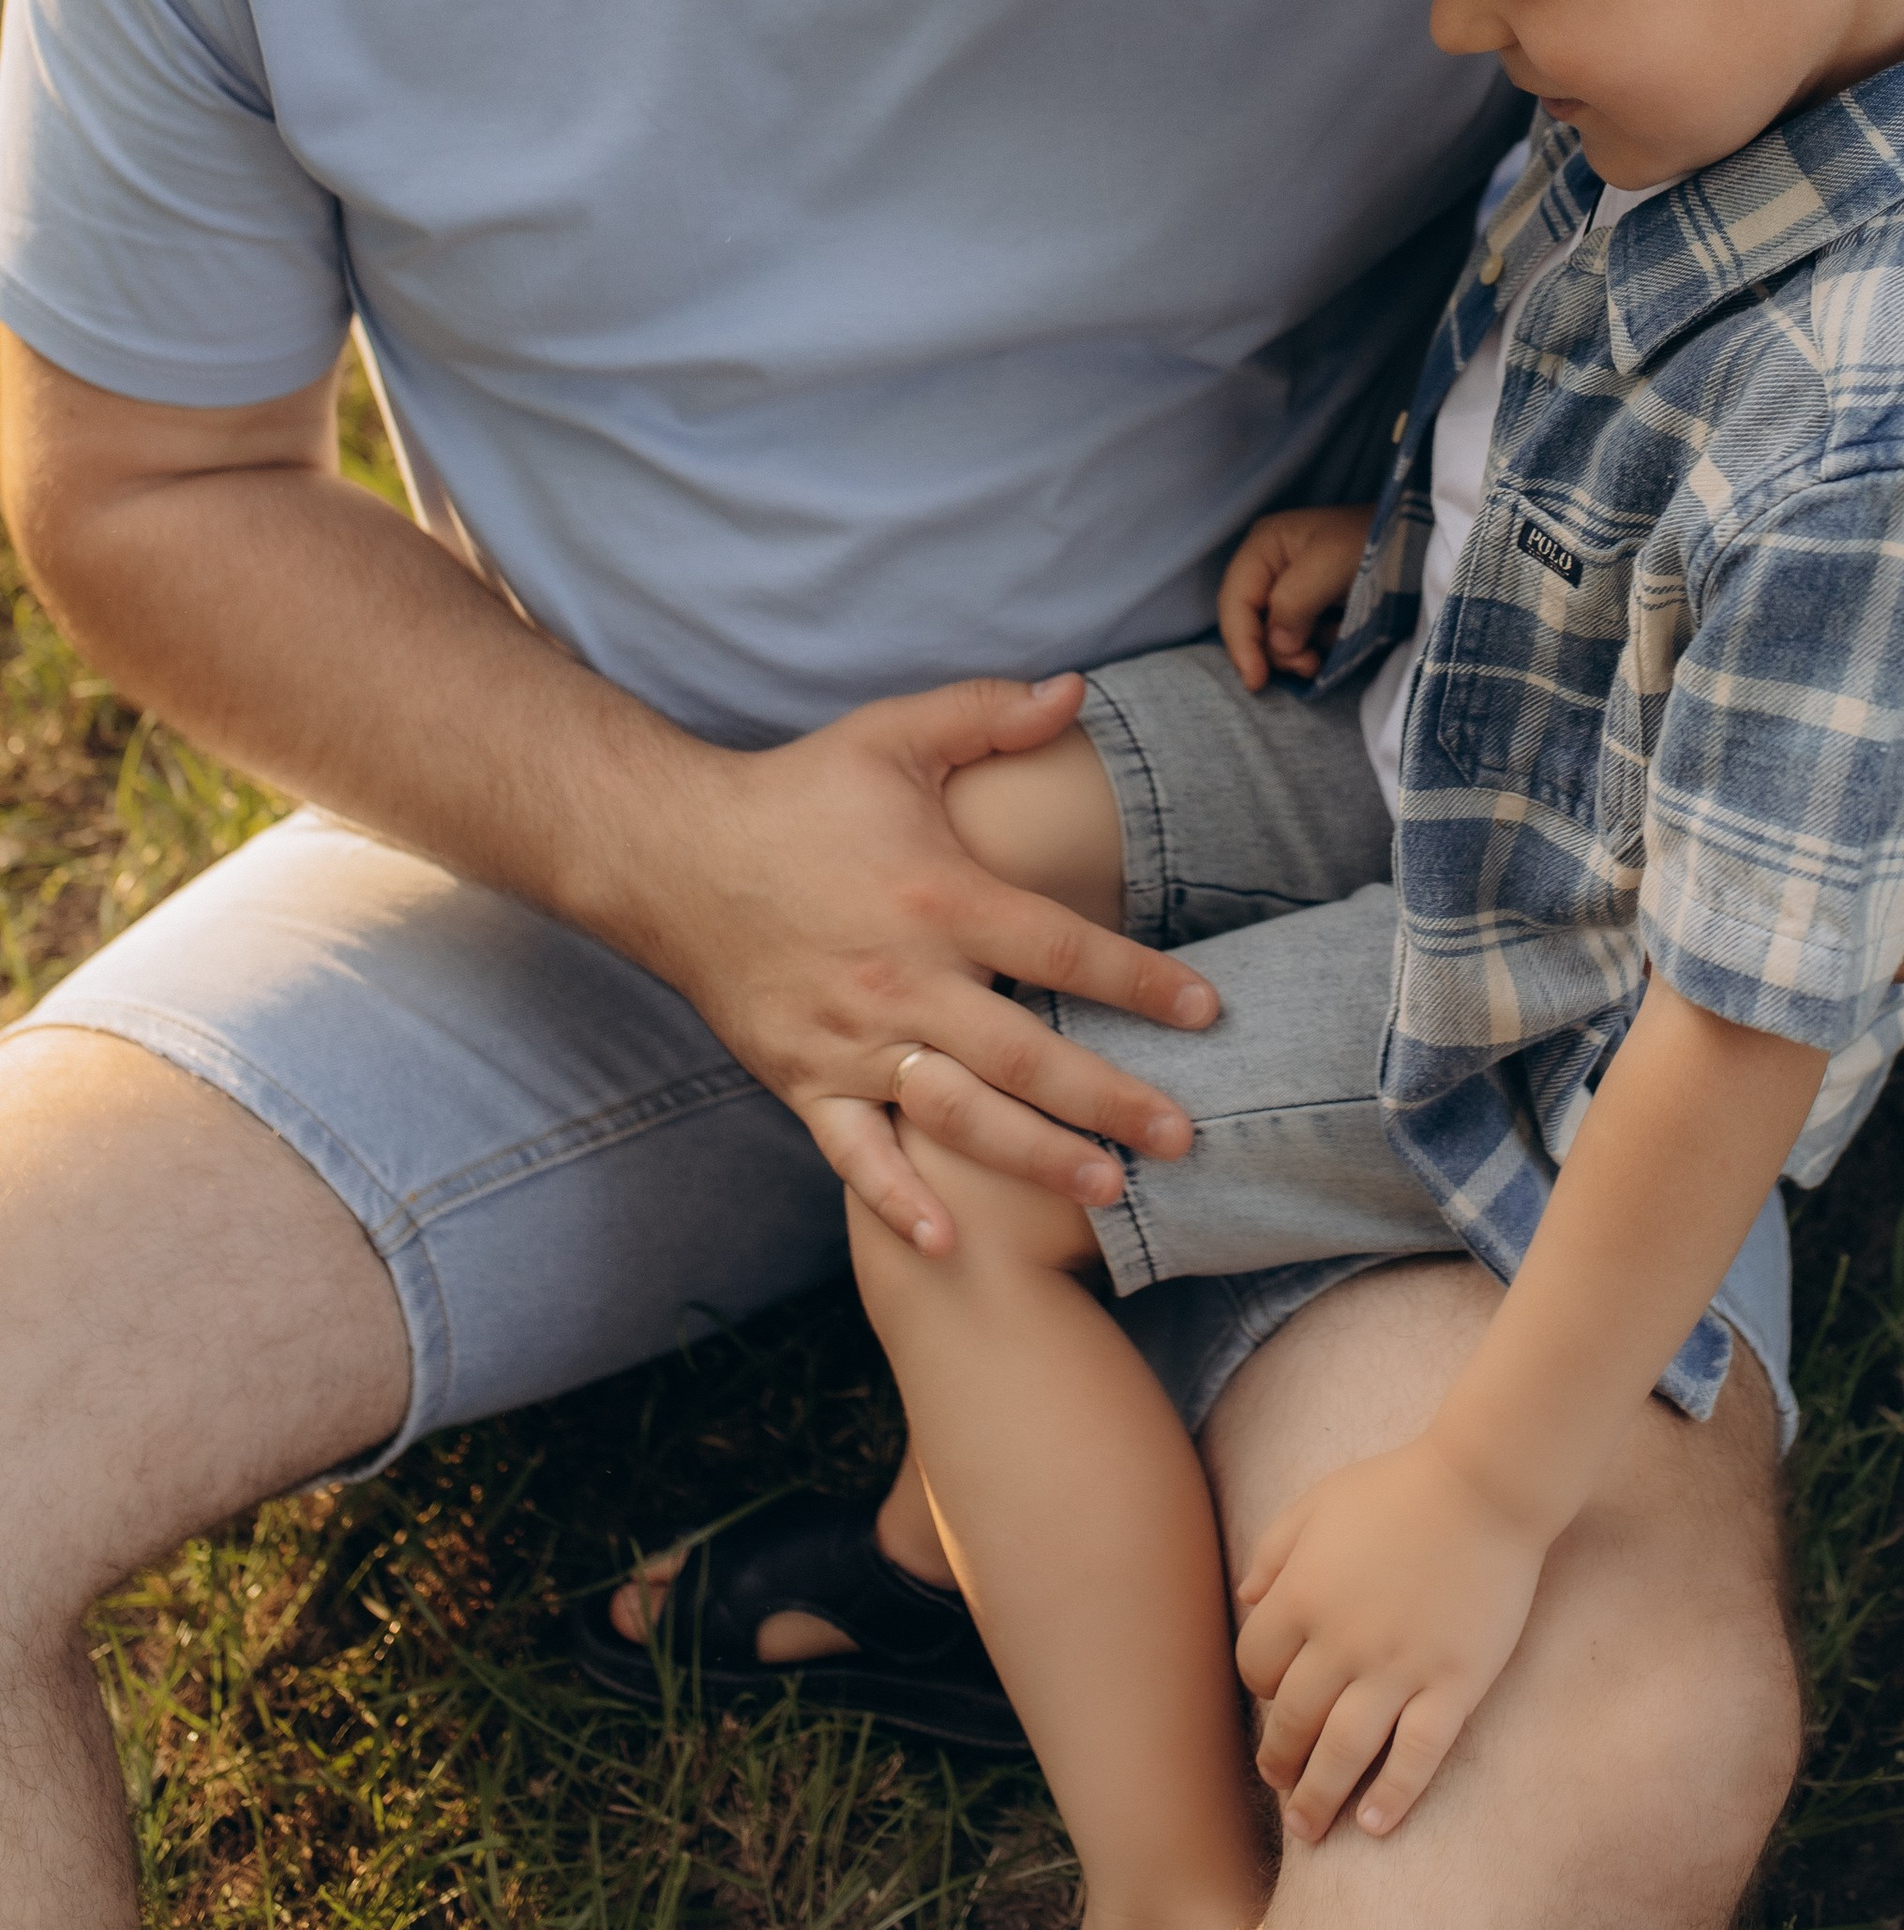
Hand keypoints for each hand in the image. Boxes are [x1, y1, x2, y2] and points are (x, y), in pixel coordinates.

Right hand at [625, 671, 1221, 1249]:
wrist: (670, 852)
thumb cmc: (796, 792)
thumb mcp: (893, 735)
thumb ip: (987, 712)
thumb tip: (1076, 688)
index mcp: (938, 896)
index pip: (1062, 947)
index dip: (1140, 981)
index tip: (1206, 1013)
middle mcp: (902, 979)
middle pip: (1026, 1053)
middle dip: (1111, 1099)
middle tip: (1183, 1138)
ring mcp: (850, 1038)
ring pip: (957, 1115)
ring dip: (1034, 1157)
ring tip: (1107, 1189)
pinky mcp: (800, 1077)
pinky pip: (854, 1153)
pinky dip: (897, 1201)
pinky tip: (949, 1241)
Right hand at [1217, 504, 1372, 687]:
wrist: (1417, 543)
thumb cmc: (1373, 543)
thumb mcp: (1331, 564)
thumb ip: (1294, 603)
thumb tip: (1276, 645)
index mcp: (1264, 547)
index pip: (1235, 602)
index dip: (1241, 644)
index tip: (1257, 681)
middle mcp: (1269, 568)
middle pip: (1250, 624)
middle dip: (1274, 652)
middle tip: (1308, 666)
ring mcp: (1290, 589)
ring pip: (1273, 638)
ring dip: (1295, 654)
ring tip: (1320, 658)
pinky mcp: (1312, 608)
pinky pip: (1298, 639)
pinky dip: (1313, 648)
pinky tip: (1336, 638)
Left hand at [1232, 1439, 1550, 1842]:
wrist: (1485, 1484)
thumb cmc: (1398, 1487)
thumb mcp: (1319, 1502)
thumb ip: (1273, 1551)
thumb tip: (1246, 1602)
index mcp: (1302, 1595)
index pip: (1256, 1666)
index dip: (1259, 1686)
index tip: (1275, 1696)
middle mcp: (1342, 1641)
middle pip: (1292, 1720)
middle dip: (1278, 1761)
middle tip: (1278, 1785)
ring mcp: (1399, 1667)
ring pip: (1344, 1752)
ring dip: (1319, 1796)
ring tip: (1309, 1828)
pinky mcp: (1453, 1683)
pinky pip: (1417, 1753)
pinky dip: (1394, 1794)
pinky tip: (1375, 1824)